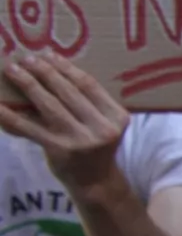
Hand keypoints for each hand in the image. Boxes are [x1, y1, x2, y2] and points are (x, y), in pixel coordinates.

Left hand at [0, 52, 129, 189]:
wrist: (95, 182)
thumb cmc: (95, 145)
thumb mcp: (103, 123)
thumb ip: (88, 102)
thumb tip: (52, 65)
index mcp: (117, 117)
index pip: (88, 85)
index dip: (66, 67)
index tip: (48, 54)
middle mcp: (101, 128)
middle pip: (68, 91)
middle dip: (44, 71)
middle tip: (26, 58)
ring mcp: (80, 140)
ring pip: (49, 104)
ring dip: (28, 84)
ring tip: (12, 70)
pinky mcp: (59, 150)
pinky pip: (29, 127)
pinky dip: (10, 115)